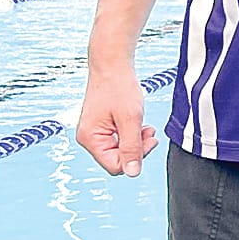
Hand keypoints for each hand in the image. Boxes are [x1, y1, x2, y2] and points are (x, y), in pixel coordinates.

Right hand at [77, 59, 158, 176]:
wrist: (112, 66)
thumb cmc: (119, 88)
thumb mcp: (130, 120)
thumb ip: (131, 148)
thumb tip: (132, 173)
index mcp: (90, 139)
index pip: (115, 166)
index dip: (135, 158)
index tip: (149, 140)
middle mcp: (88, 139)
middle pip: (117, 160)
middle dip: (137, 149)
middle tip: (150, 134)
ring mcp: (94, 133)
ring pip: (120, 150)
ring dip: (136, 142)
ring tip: (146, 128)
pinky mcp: (101, 127)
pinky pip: (118, 140)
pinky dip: (131, 135)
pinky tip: (140, 125)